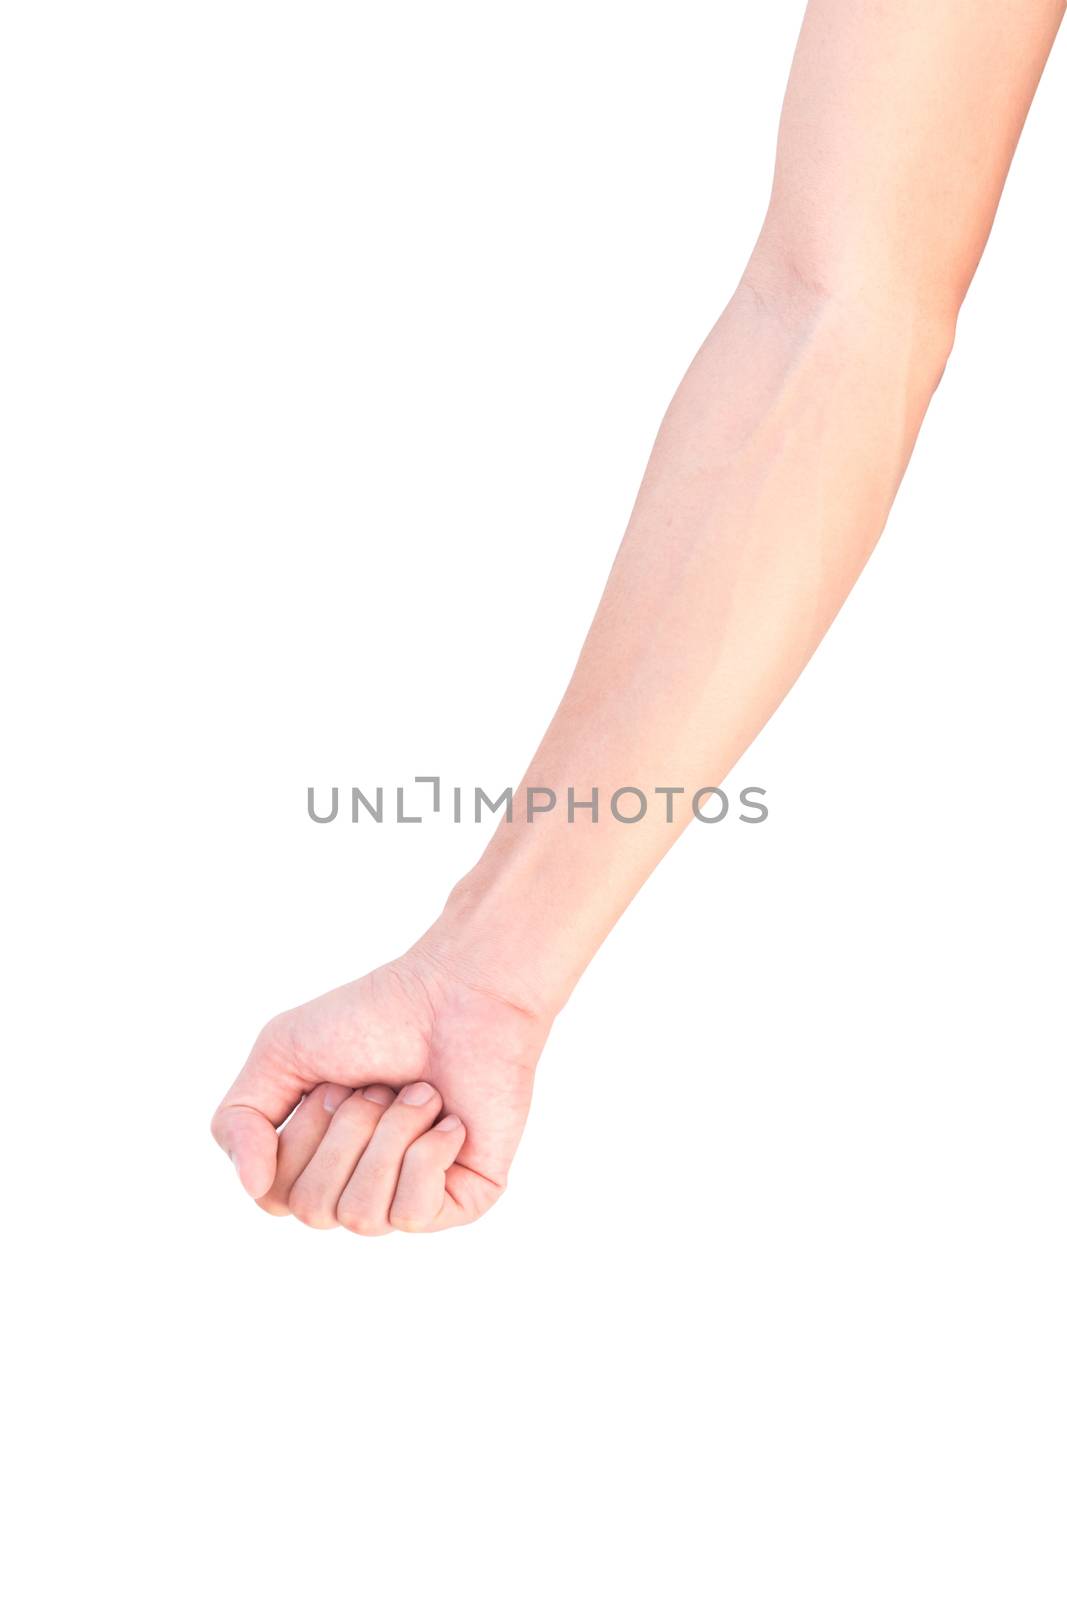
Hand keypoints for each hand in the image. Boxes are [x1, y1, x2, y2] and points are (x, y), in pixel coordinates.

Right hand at [211, 947, 552, 1232]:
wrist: (456, 993)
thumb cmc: (373, 1018)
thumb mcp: (279, 1053)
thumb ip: (237, 1119)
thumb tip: (252, 1186)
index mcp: (316, 1164)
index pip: (273, 1197)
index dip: (300, 1135)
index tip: (333, 1082)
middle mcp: (359, 1189)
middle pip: (314, 1210)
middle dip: (346, 1132)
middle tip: (379, 1086)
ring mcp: (410, 1200)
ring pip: (363, 1217)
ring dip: (388, 1136)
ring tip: (418, 1093)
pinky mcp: (461, 1202)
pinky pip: (413, 1215)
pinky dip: (426, 1153)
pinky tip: (450, 1121)